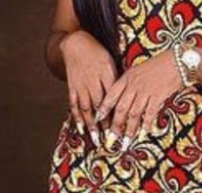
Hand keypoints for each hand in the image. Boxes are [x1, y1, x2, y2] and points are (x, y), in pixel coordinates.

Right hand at [60, 30, 117, 146]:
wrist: (76, 43)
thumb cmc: (98, 53)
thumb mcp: (111, 64)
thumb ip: (118, 81)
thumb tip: (129, 96)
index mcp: (106, 76)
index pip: (114, 99)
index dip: (118, 113)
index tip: (124, 127)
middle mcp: (93, 83)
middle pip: (101, 107)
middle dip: (106, 124)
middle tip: (112, 139)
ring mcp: (81, 86)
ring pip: (87, 108)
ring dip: (92, 125)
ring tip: (97, 139)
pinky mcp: (72, 88)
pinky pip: (74, 105)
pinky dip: (77, 117)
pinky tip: (81, 129)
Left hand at [95, 49, 183, 151]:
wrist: (177, 61)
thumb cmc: (158, 66)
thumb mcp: (137, 71)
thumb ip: (128, 85)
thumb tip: (121, 101)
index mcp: (126, 78)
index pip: (111, 95)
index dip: (103, 109)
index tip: (97, 120)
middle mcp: (134, 85)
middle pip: (121, 108)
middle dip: (115, 126)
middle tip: (111, 139)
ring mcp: (146, 91)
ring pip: (134, 114)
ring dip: (129, 130)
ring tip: (125, 142)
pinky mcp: (158, 96)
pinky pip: (149, 114)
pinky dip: (146, 125)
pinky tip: (143, 134)